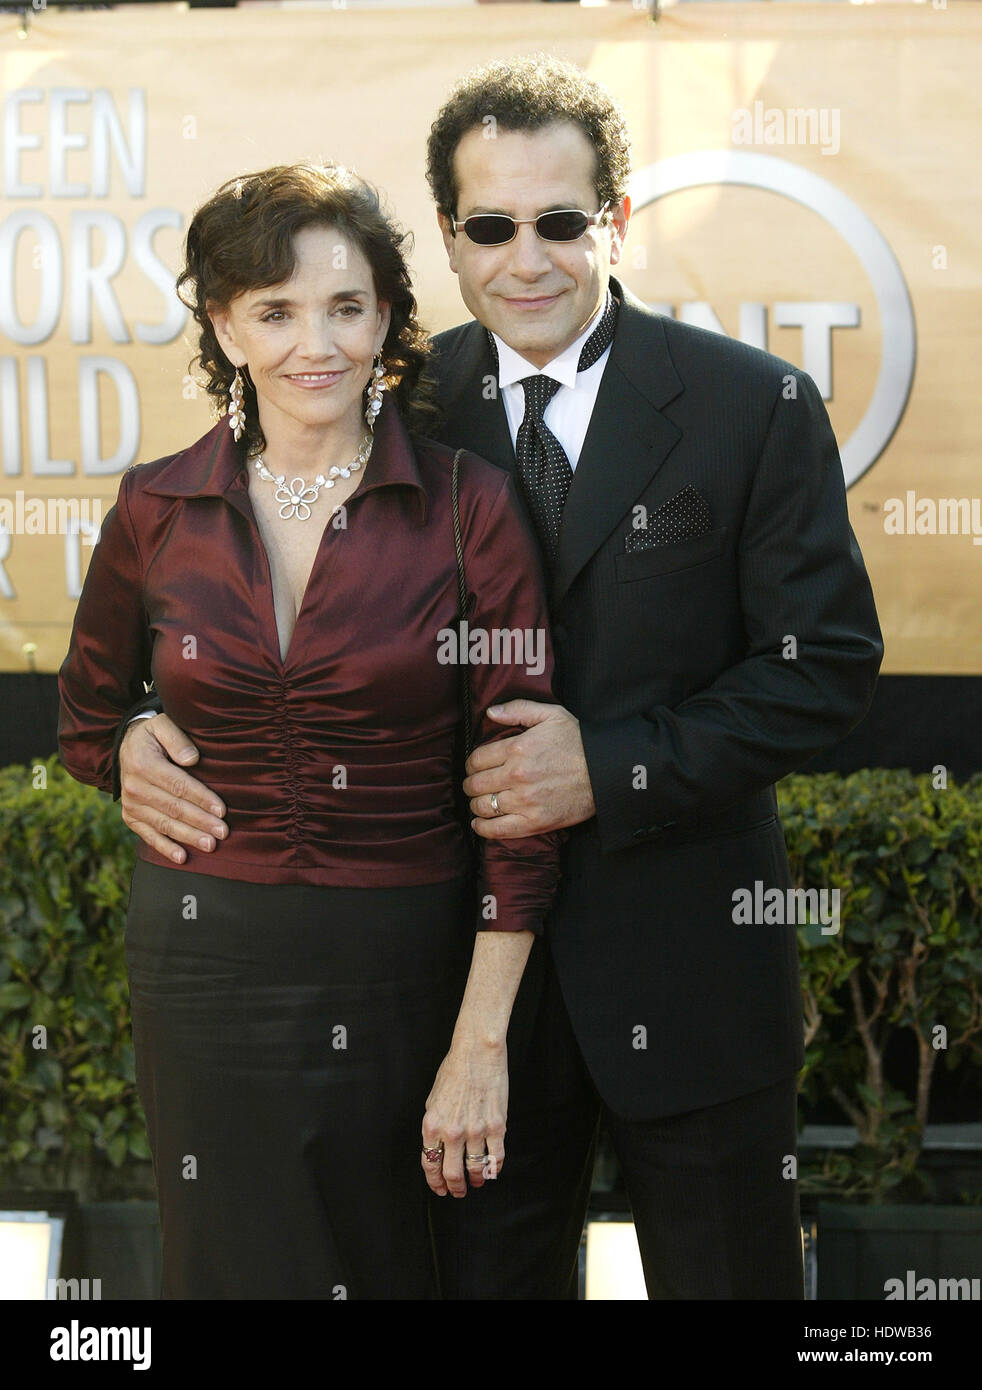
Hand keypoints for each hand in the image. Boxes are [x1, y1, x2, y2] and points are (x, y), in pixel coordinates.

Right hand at [119, 714, 227, 862]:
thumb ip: (177, 739)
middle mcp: (134, 787)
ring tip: (210, 845)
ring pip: (164, 824)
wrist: (126, 747)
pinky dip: (165, 848)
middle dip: (200, 821)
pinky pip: (149, 835)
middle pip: (173, 808)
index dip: (201, 798)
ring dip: (188, 836)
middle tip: (223, 832)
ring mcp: (131, 805)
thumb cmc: (153, 735)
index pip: (178, 785)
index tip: (222, 810)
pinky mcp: (130, 817)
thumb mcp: (162, 725)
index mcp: (144, 764)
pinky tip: (182, 857)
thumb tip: (192, 759)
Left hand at [420, 1041, 506, 1197]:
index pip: (430, 1165)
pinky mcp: (496, 1126)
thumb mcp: (433, 1100)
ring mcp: (475, 1130)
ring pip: (475, 1169)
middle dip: (454, 1188)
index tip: (439, 1188)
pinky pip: (496, 1157)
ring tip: (476, 1182)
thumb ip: (435, 1127)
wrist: (477, 1053)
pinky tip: (492, 1169)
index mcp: (432, 1125)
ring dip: (475, 1180)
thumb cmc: (454, 1072)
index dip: (434, 1182)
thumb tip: (438, 1150)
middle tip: (458, 1192)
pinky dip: (494, 1168)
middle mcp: (452, 1132)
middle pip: (452, 1174)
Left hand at [463, 699, 595, 838]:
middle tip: (476, 784)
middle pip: (475, 784)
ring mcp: (524, 801)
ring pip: (482, 806)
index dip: (472, 764)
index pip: (476, 759)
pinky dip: (482, 827)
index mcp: (517, 748)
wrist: (606, 771)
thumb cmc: (580, 741)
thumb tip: (491, 712)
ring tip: (481, 801)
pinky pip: (497, 829)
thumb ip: (518, 710)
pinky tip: (479, 823)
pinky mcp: (534, 822)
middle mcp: (516, 775)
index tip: (476, 767)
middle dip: (471, 784)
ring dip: (476, 804)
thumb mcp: (551, 715)